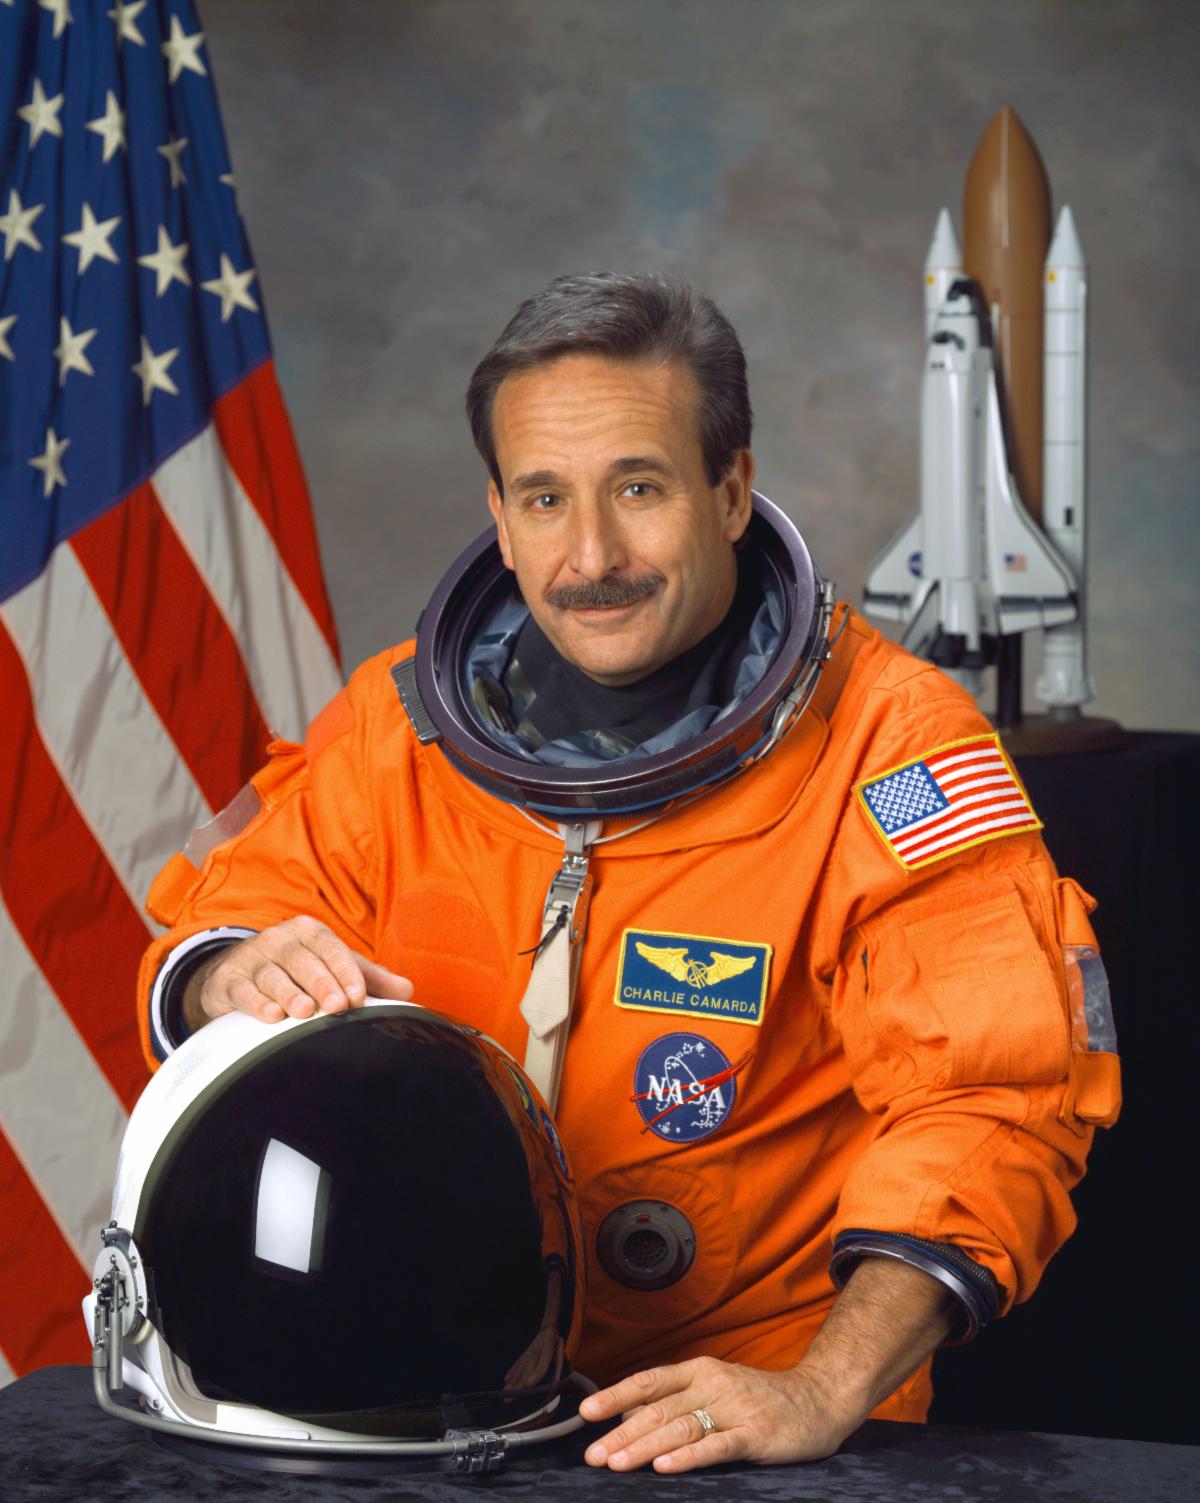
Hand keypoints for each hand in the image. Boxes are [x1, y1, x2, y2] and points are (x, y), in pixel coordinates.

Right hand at [192, 915, 413, 1026]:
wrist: (237, 974)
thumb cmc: (296, 971)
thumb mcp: (331, 968)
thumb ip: (369, 978)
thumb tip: (407, 991)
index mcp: (308, 931)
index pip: (330, 948)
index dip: (345, 971)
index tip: (358, 996)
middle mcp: (279, 939)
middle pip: (302, 960)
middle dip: (321, 983)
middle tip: (337, 1007)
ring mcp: (251, 958)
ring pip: (272, 974)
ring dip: (288, 993)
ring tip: (303, 1012)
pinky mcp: (228, 979)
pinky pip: (242, 989)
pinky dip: (255, 1001)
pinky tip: (269, 1015)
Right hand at [504, 1325, 564, 1390]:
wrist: (547, 1329)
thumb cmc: (556, 1344)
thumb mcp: (561, 1352)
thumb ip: (558, 1367)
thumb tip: (555, 1383)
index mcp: (548, 1346)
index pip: (542, 1362)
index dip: (535, 1374)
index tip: (528, 1385)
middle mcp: (535, 1349)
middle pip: (527, 1369)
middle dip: (519, 1383)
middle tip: (511, 1396)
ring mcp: (528, 1352)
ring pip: (520, 1368)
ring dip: (512, 1381)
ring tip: (505, 1391)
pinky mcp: (524, 1354)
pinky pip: (517, 1364)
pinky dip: (512, 1372)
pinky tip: (507, 1380)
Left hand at [580, 1355, 861, 1473]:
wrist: (818, 1400)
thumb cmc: (760, 1399)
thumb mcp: (716, 1388)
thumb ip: (678, 1399)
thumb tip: (630, 1414)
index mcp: (699, 1371)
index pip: (649, 1381)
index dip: (615, 1395)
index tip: (585, 1413)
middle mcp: (712, 1384)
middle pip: (659, 1409)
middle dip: (621, 1432)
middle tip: (592, 1455)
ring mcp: (734, 1409)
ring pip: (681, 1427)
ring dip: (645, 1447)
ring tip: (616, 1463)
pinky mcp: (756, 1434)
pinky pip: (717, 1446)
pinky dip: (689, 1457)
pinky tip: (666, 1467)